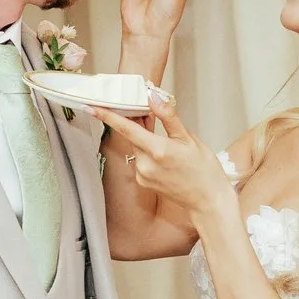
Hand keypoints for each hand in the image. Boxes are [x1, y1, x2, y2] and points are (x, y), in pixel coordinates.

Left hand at [95, 102, 233, 224]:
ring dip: (145, 139)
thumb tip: (154, 98)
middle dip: (137, 124)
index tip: (91, 107)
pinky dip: (147, 153)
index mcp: (158, 150)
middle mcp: (146, 164)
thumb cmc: (203, 170)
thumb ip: (168, 117)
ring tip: (167, 142)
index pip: (126, 128)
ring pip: (137, 147)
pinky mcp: (143, 182)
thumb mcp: (189, 138)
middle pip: (132, 136)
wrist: (207, 200)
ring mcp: (142, 175)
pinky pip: (140, 160)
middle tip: (148, 113)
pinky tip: (164, 157)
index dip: (107, 116)